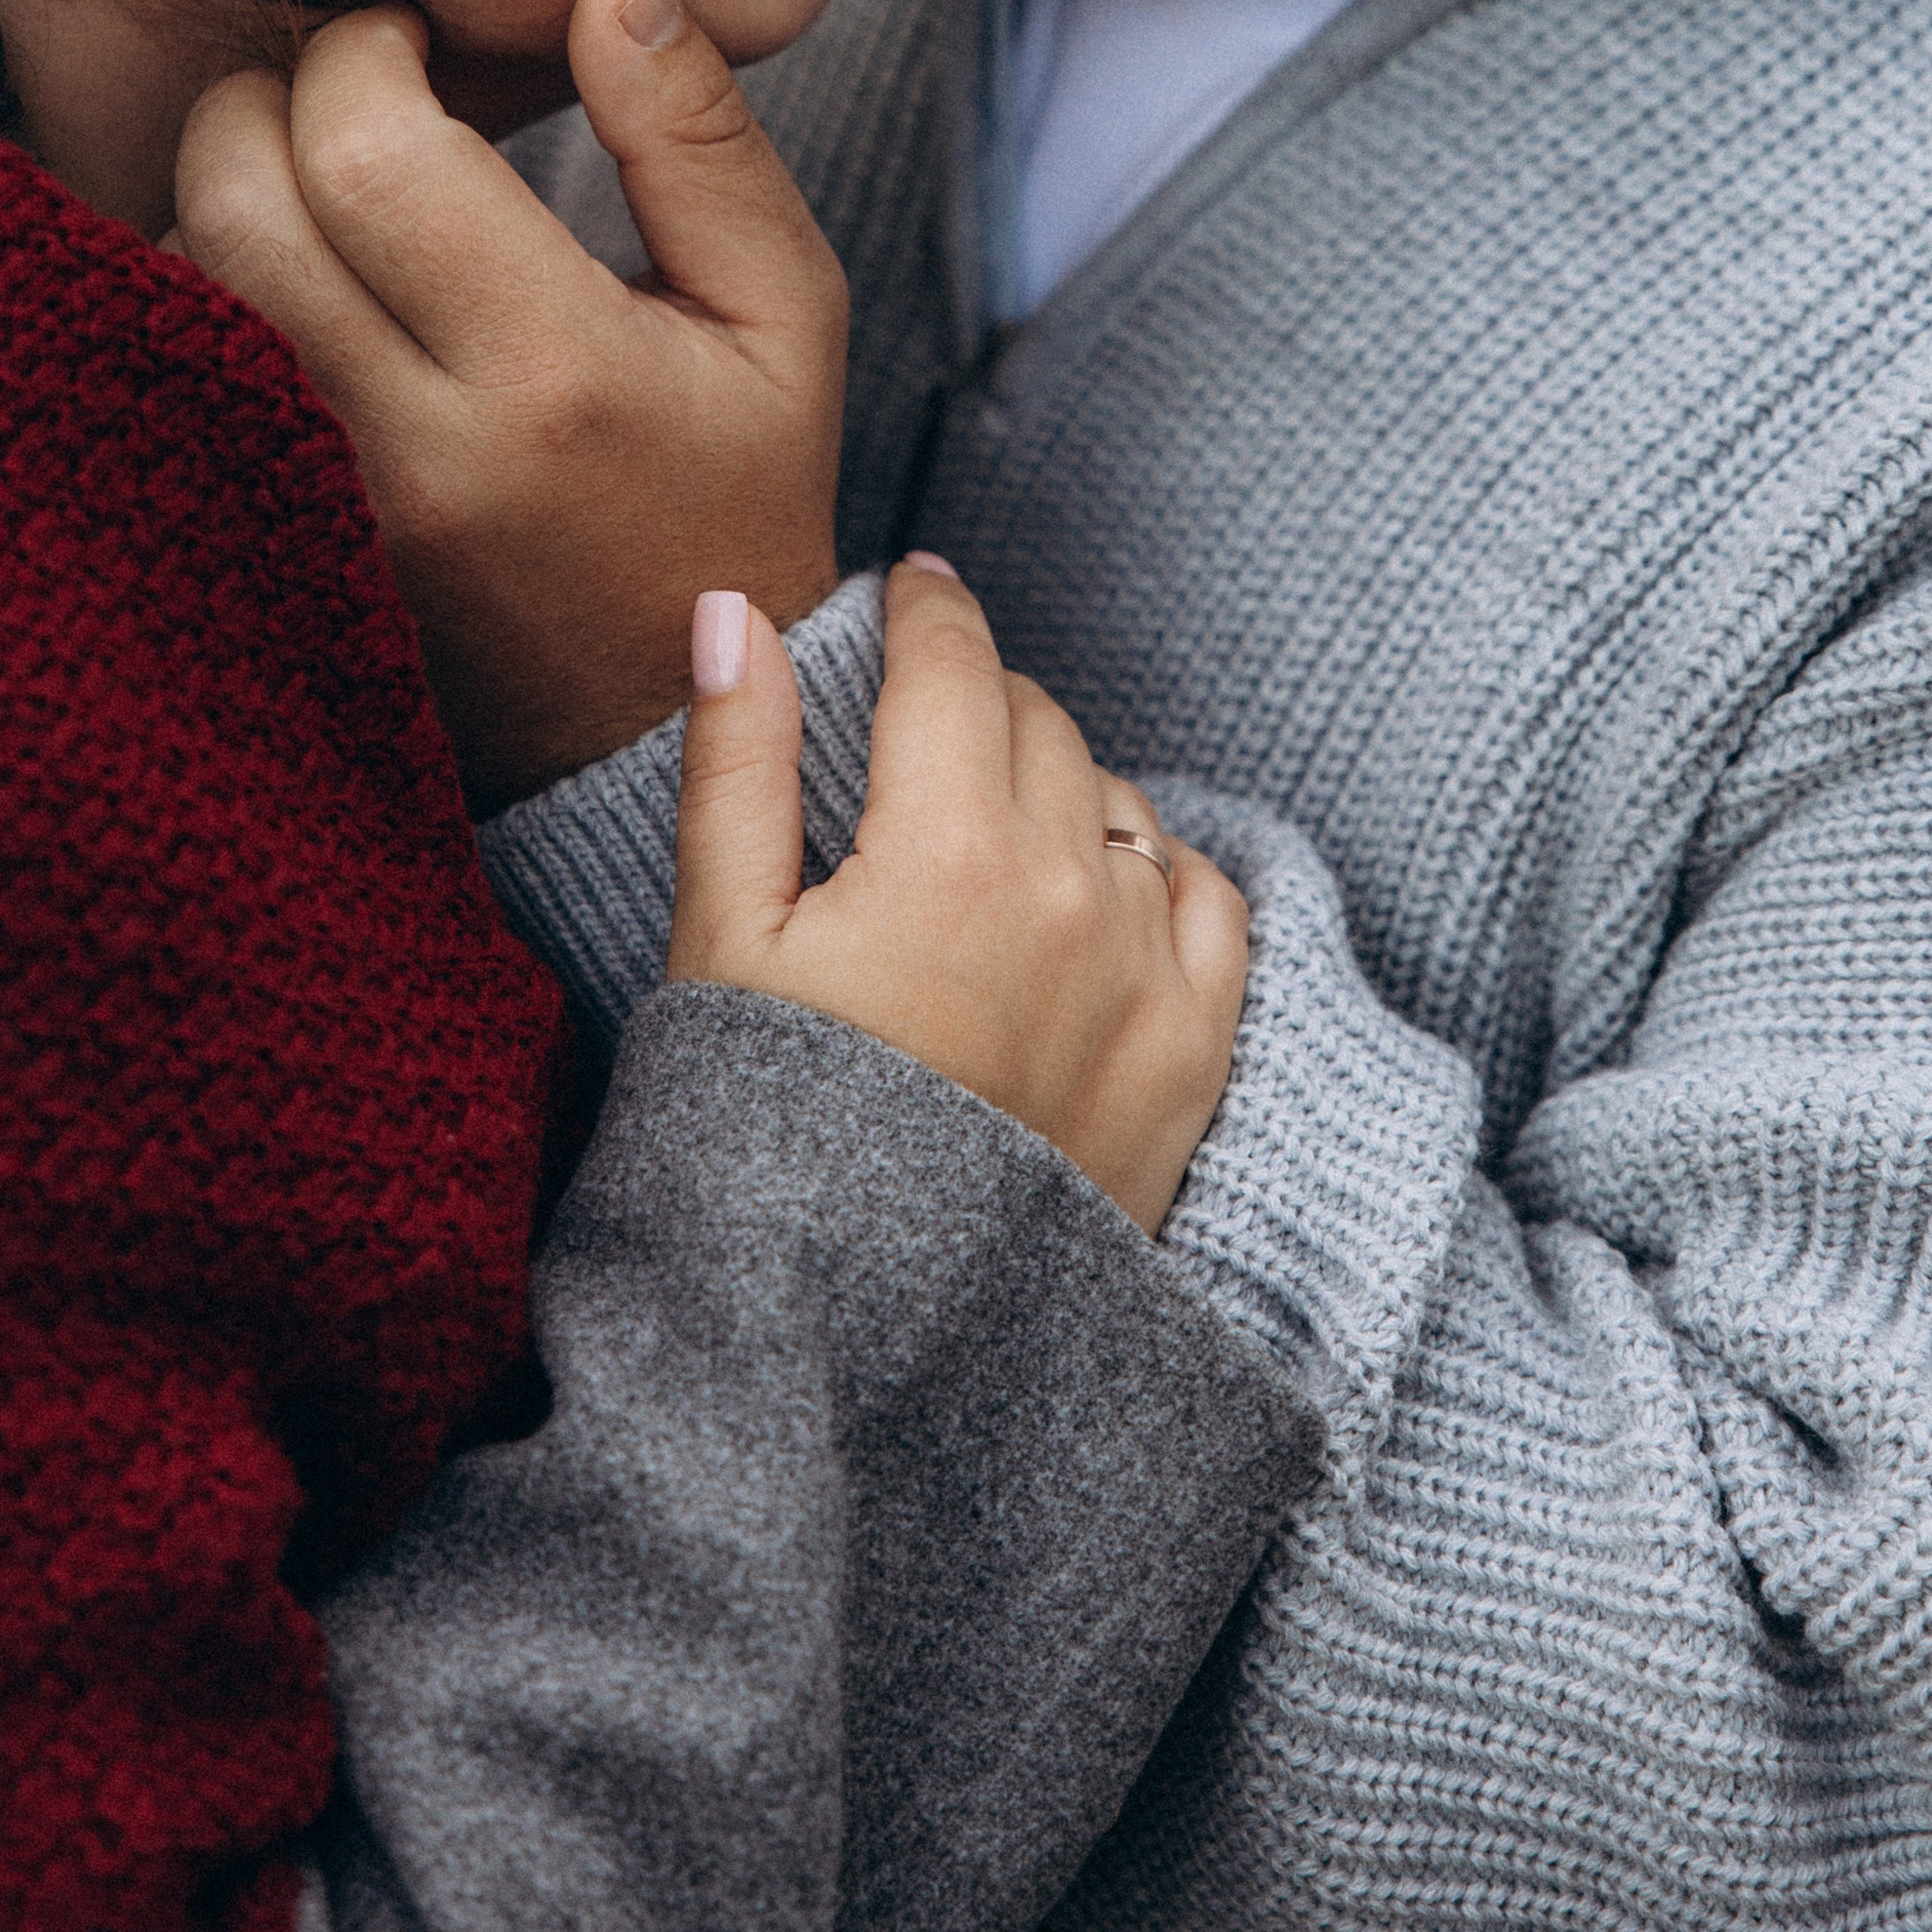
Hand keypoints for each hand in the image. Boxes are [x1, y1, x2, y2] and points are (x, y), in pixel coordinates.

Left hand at [173, 0, 843, 811]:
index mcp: (558, 373)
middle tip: (340, 96)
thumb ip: (695, 131)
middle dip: (264, 101)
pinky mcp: (274, 546)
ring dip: (223, 194)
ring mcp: (327, 511)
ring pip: (177, 282)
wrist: (664, 720)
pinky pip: (173, 374)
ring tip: (321, 193)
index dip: (365, 50)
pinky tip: (292, 282)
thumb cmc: (736, 492)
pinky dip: (205, 292)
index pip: (370, 148)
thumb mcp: (781, 306)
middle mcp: (418, 449)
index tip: (412, 45)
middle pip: (235, 201)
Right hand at [668, 557, 1246, 1235]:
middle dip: (978, 700)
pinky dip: (1158, 867)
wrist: (862, 1346)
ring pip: (1120, 800)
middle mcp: (1073, 892)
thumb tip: (738, 609)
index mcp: (947, 849)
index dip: (930, 608)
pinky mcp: (1199, 1052)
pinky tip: (1100, 885)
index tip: (916, 585)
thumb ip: (738, 760)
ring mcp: (1149, 974)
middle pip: (1038, 722)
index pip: (955, 664)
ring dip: (1060, 785)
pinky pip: (1210, 895)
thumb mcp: (721, 942)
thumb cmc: (763, 1138)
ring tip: (988, 825)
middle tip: (923, 722)